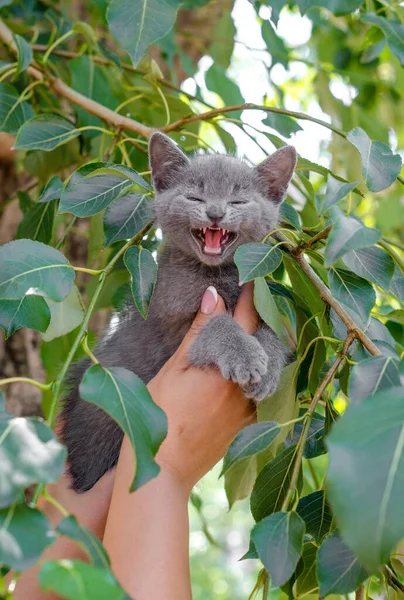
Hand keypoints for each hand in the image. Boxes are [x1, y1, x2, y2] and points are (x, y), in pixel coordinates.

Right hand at [148, 282, 257, 493]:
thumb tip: (214, 297)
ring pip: (264, 367)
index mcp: (227, 368)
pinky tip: (248, 367)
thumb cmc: (159, 417)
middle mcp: (246, 386)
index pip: (245, 322)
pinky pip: (261, 391)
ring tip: (252, 329)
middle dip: (259, 320)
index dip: (250, 298)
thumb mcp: (174, 369)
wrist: (165, 469)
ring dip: (259, 346)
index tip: (253, 279)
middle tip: (257, 299)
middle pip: (261, 344)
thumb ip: (199, 333)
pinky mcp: (248, 425)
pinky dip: (257, 373)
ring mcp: (250, 408)